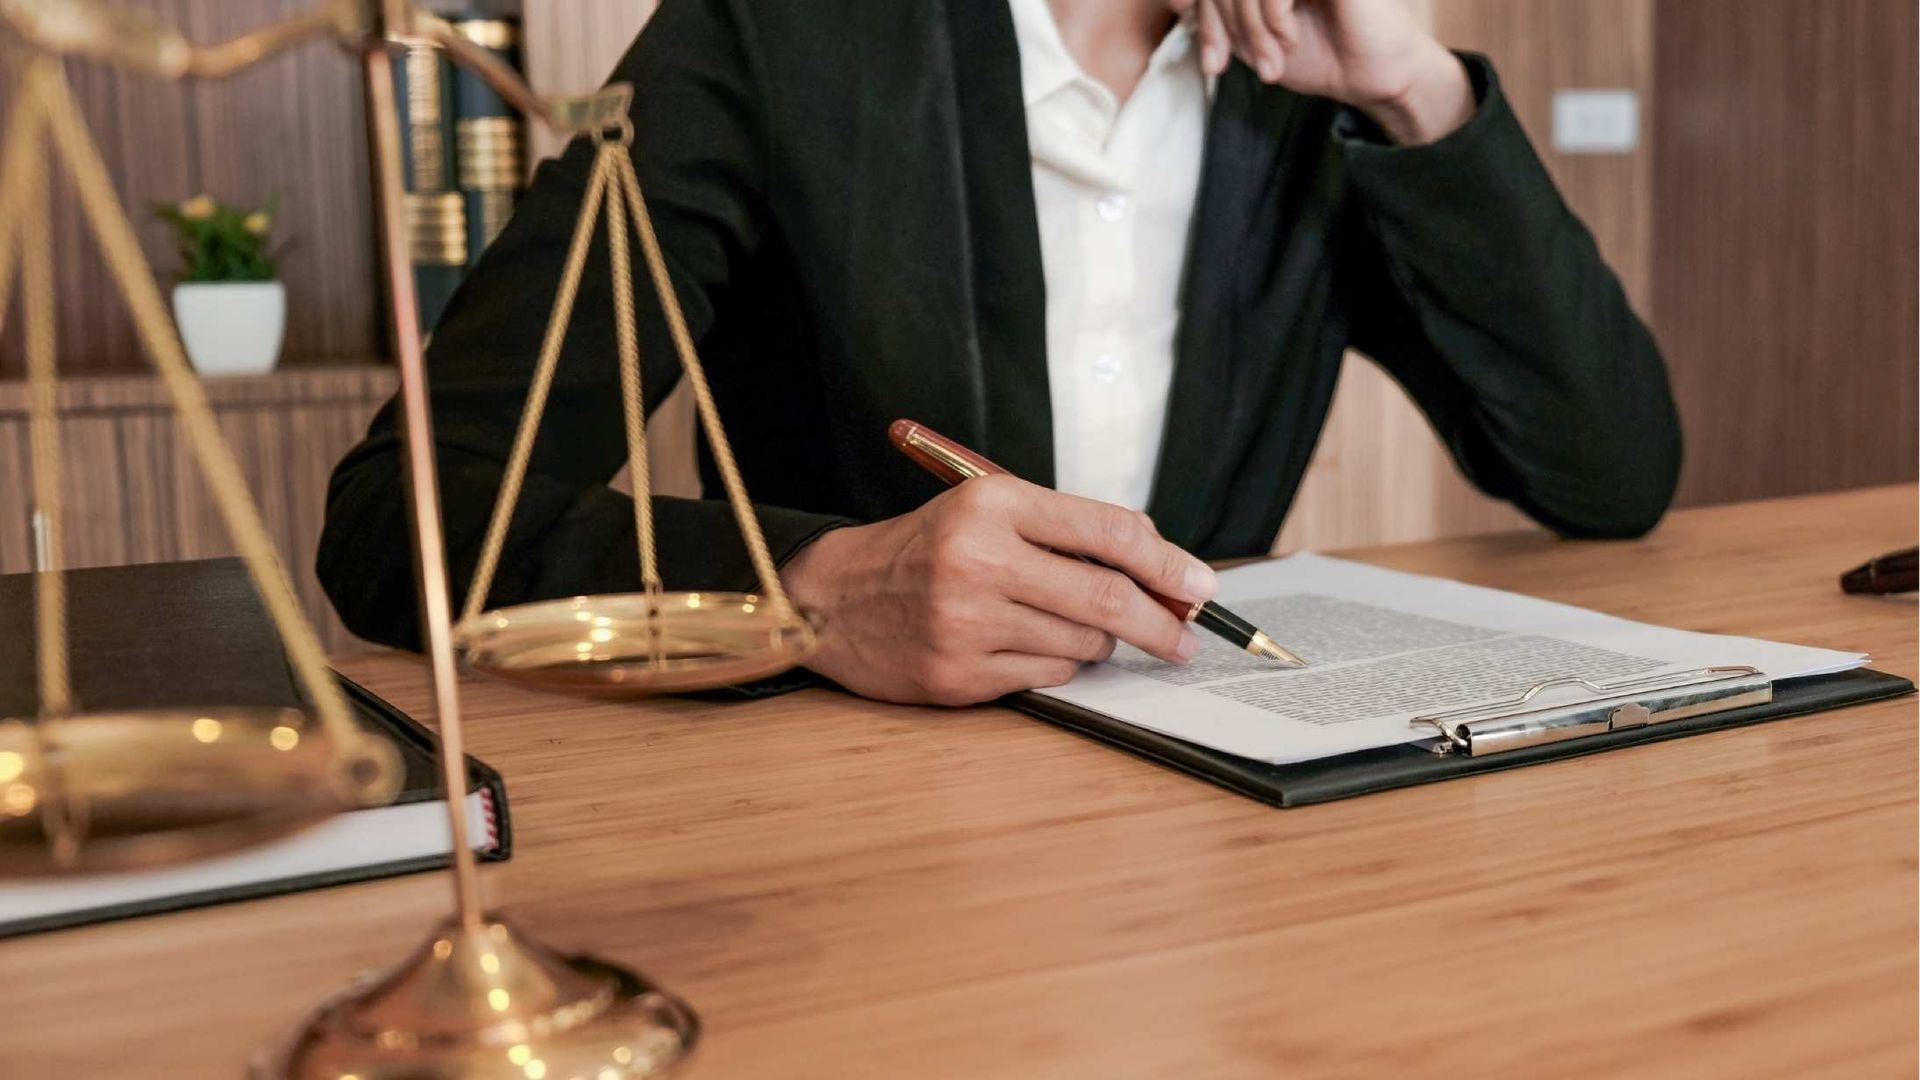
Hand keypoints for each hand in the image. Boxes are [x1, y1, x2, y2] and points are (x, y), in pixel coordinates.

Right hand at [780, 476, 1218, 705]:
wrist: (833, 597)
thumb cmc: (927, 551)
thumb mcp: (988, 513)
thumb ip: (1068, 533)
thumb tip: (1164, 572)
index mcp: (993, 505)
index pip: (1109, 532)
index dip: (1168, 564)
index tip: (1200, 588)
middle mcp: (980, 559)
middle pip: (1108, 599)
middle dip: (1161, 624)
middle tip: (1184, 639)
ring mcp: (967, 622)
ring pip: (1083, 645)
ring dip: (1096, 643)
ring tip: (1061, 625)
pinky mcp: (958, 674)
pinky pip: (1048, 677)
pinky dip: (1055, 666)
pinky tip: (1023, 646)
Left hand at [1170, 0, 1473, 143]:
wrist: (1374, 77)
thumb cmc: (1319, 57)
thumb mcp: (1252, 44)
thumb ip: (1216, 21)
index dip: (1205, 18)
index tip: (1213, 62)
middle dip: (1220, 27)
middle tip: (1231, 64)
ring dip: (1249, 29)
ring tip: (1270, 62)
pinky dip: (1273, 18)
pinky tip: (1288, 41)